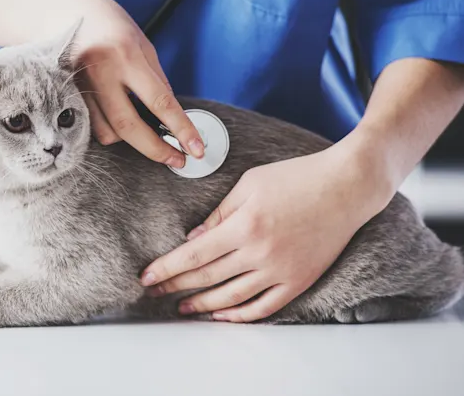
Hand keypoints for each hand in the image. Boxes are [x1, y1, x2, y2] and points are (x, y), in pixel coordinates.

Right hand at [63, 0, 203, 165]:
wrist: (65, 10)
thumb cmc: (111, 27)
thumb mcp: (143, 46)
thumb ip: (157, 81)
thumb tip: (174, 119)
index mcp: (126, 55)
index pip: (160, 101)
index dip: (181, 129)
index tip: (195, 149)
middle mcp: (100, 71)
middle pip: (129, 126)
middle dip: (156, 149)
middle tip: (176, 160)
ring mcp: (79, 86)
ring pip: (108, 132)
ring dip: (129, 139)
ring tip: (141, 127)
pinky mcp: (66, 96)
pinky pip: (92, 127)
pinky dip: (110, 129)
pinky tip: (116, 117)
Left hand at [141, 139, 394, 321]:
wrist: (346, 187)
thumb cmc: (296, 177)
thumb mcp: (249, 184)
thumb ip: (219, 214)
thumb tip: (193, 240)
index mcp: (245, 225)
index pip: (195, 255)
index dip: (167, 268)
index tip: (147, 277)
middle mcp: (261, 253)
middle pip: (208, 278)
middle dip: (176, 286)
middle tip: (155, 292)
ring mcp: (282, 271)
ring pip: (232, 297)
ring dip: (203, 306)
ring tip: (183, 308)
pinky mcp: (299, 280)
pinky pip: (265, 307)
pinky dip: (241, 315)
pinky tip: (223, 315)